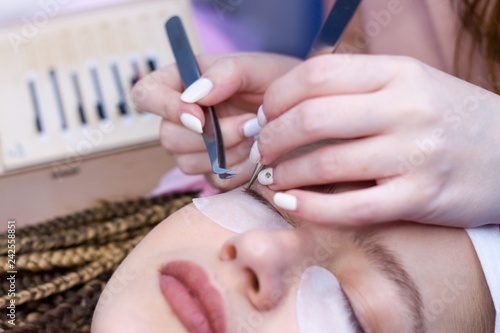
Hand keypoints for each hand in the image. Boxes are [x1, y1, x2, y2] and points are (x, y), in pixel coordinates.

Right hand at [132, 53, 299, 189]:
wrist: (298, 110)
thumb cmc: (273, 80)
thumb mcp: (254, 66)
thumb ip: (224, 73)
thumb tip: (194, 97)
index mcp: (181, 82)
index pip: (146, 95)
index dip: (165, 108)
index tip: (200, 115)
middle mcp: (181, 117)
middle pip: (169, 137)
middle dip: (213, 136)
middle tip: (251, 124)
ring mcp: (194, 147)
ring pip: (187, 162)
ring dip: (228, 152)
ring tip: (257, 135)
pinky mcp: (212, 170)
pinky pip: (213, 179)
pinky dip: (238, 170)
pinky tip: (257, 153)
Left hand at [253, 54, 499, 227]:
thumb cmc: (447, 119)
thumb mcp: (410, 85)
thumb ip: (356, 88)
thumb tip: (287, 104)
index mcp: (399, 72)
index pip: (318, 74)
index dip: (278, 97)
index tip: (266, 115)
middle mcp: (408, 107)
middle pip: (312, 117)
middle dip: (273, 137)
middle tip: (263, 149)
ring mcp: (416, 154)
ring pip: (326, 163)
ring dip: (285, 173)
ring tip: (274, 177)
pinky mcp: (420, 198)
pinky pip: (351, 207)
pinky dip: (310, 207)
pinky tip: (290, 203)